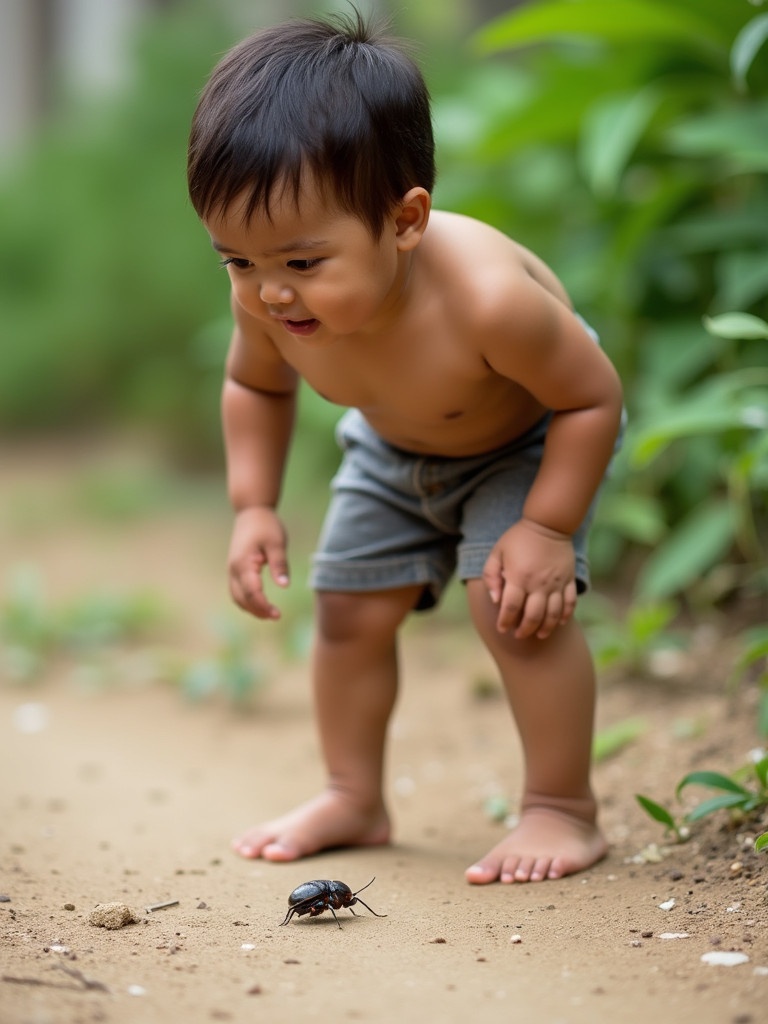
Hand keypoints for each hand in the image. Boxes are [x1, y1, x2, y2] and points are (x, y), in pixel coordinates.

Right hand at [228, 506, 288, 619]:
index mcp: (243, 564)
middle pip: (241, 599)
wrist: (251, 512)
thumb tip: (284, 586)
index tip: (278, 615)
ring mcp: (232, 570)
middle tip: (276, 616)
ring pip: (236, 597)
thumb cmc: (266, 526)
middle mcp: (234, 569)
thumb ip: (279, 565)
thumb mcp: (277, 543)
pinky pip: (237, 591)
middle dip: (257, 610)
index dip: (263, 606)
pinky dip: (246, 601)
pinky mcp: (235, 569)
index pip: (252, 593)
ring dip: (250, 608)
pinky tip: (260, 604)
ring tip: (269, 614)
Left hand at [482, 518, 576, 638]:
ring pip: (553, 614)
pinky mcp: (568, 580)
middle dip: (525, 630)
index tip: (502, 628)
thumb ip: (491, 576)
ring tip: (538, 635)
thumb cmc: (518, 538)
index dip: (505, 621)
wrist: (548, 523)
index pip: (511, 607)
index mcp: (519, 577)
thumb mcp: (497, 552)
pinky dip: (564, 616)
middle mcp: (538, 583)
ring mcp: (556, 583)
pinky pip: (569, 603)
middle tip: (518, 635)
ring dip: (545, 628)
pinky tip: (558, 623)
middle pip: (533, 616)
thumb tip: (495, 600)